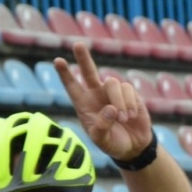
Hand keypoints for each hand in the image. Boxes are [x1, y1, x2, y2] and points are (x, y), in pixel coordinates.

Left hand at [54, 41, 152, 162]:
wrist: (133, 147)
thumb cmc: (112, 143)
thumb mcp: (102, 141)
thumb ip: (102, 127)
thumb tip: (111, 108)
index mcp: (84, 105)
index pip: (72, 87)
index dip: (65, 74)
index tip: (58, 61)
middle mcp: (96, 94)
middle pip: (88, 71)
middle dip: (83, 58)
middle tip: (77, 45)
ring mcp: (112, 92)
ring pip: (113, 83)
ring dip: (119, 101)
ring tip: (124, 119)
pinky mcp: (129, 94)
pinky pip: (128, 90)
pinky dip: (130, 103)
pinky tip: (132, 116)